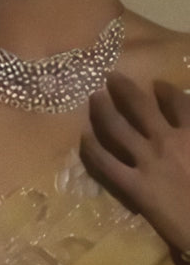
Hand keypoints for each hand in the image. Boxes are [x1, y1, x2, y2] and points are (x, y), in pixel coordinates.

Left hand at [81, 72, 189, 251]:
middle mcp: (169, 140)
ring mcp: (149, 163)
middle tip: (111, 77)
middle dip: (124, 88)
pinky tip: (84, 138)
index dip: (166, 90)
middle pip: (141, 106)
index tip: (157, 84)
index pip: (179, 102)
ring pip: (118, 128)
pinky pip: (106, 164)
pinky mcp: (135, 187)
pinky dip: (92, 149)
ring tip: (95, 98)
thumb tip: (187, 127)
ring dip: (103, 110)